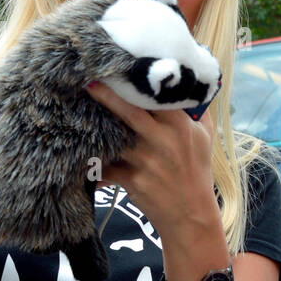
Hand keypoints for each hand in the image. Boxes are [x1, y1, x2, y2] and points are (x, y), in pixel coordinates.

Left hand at [84, 82, 217, 240]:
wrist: (190, 214)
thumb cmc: (197, 172)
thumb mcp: (204, 139)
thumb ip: (197, 112)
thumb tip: (192, 84)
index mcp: (180, 127)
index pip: (158, 97)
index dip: (139, 81)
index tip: (121, 66)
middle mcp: (162, 141)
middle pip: (129, 112)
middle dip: (107, 95)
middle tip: (87, 79)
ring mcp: (145, 161)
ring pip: (113, 138)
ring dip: (94, 126)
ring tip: (75, 111)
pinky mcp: (131, 180)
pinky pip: (105, 167)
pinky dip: (92, 163)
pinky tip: (76, 155)